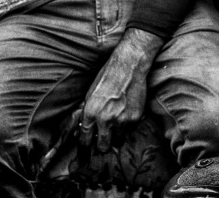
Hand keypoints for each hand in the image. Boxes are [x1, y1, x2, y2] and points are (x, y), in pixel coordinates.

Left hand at [79, 28, 160, 152]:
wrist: (129, 66)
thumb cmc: (108, 76)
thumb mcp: (91, 94)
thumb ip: (88, 112)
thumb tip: (84, 127)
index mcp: (90, 112)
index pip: (84, 139)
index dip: (84, 148)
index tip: (85, 152)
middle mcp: (105, 119)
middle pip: (103, 146)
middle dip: (102, 145)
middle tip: (104, 140)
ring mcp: (121, 120)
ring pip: (118, 139)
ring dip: (117, 134)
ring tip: (118, 120)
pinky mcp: (135, 118)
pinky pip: (130, 129)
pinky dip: (128, 124)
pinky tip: (127, 110)